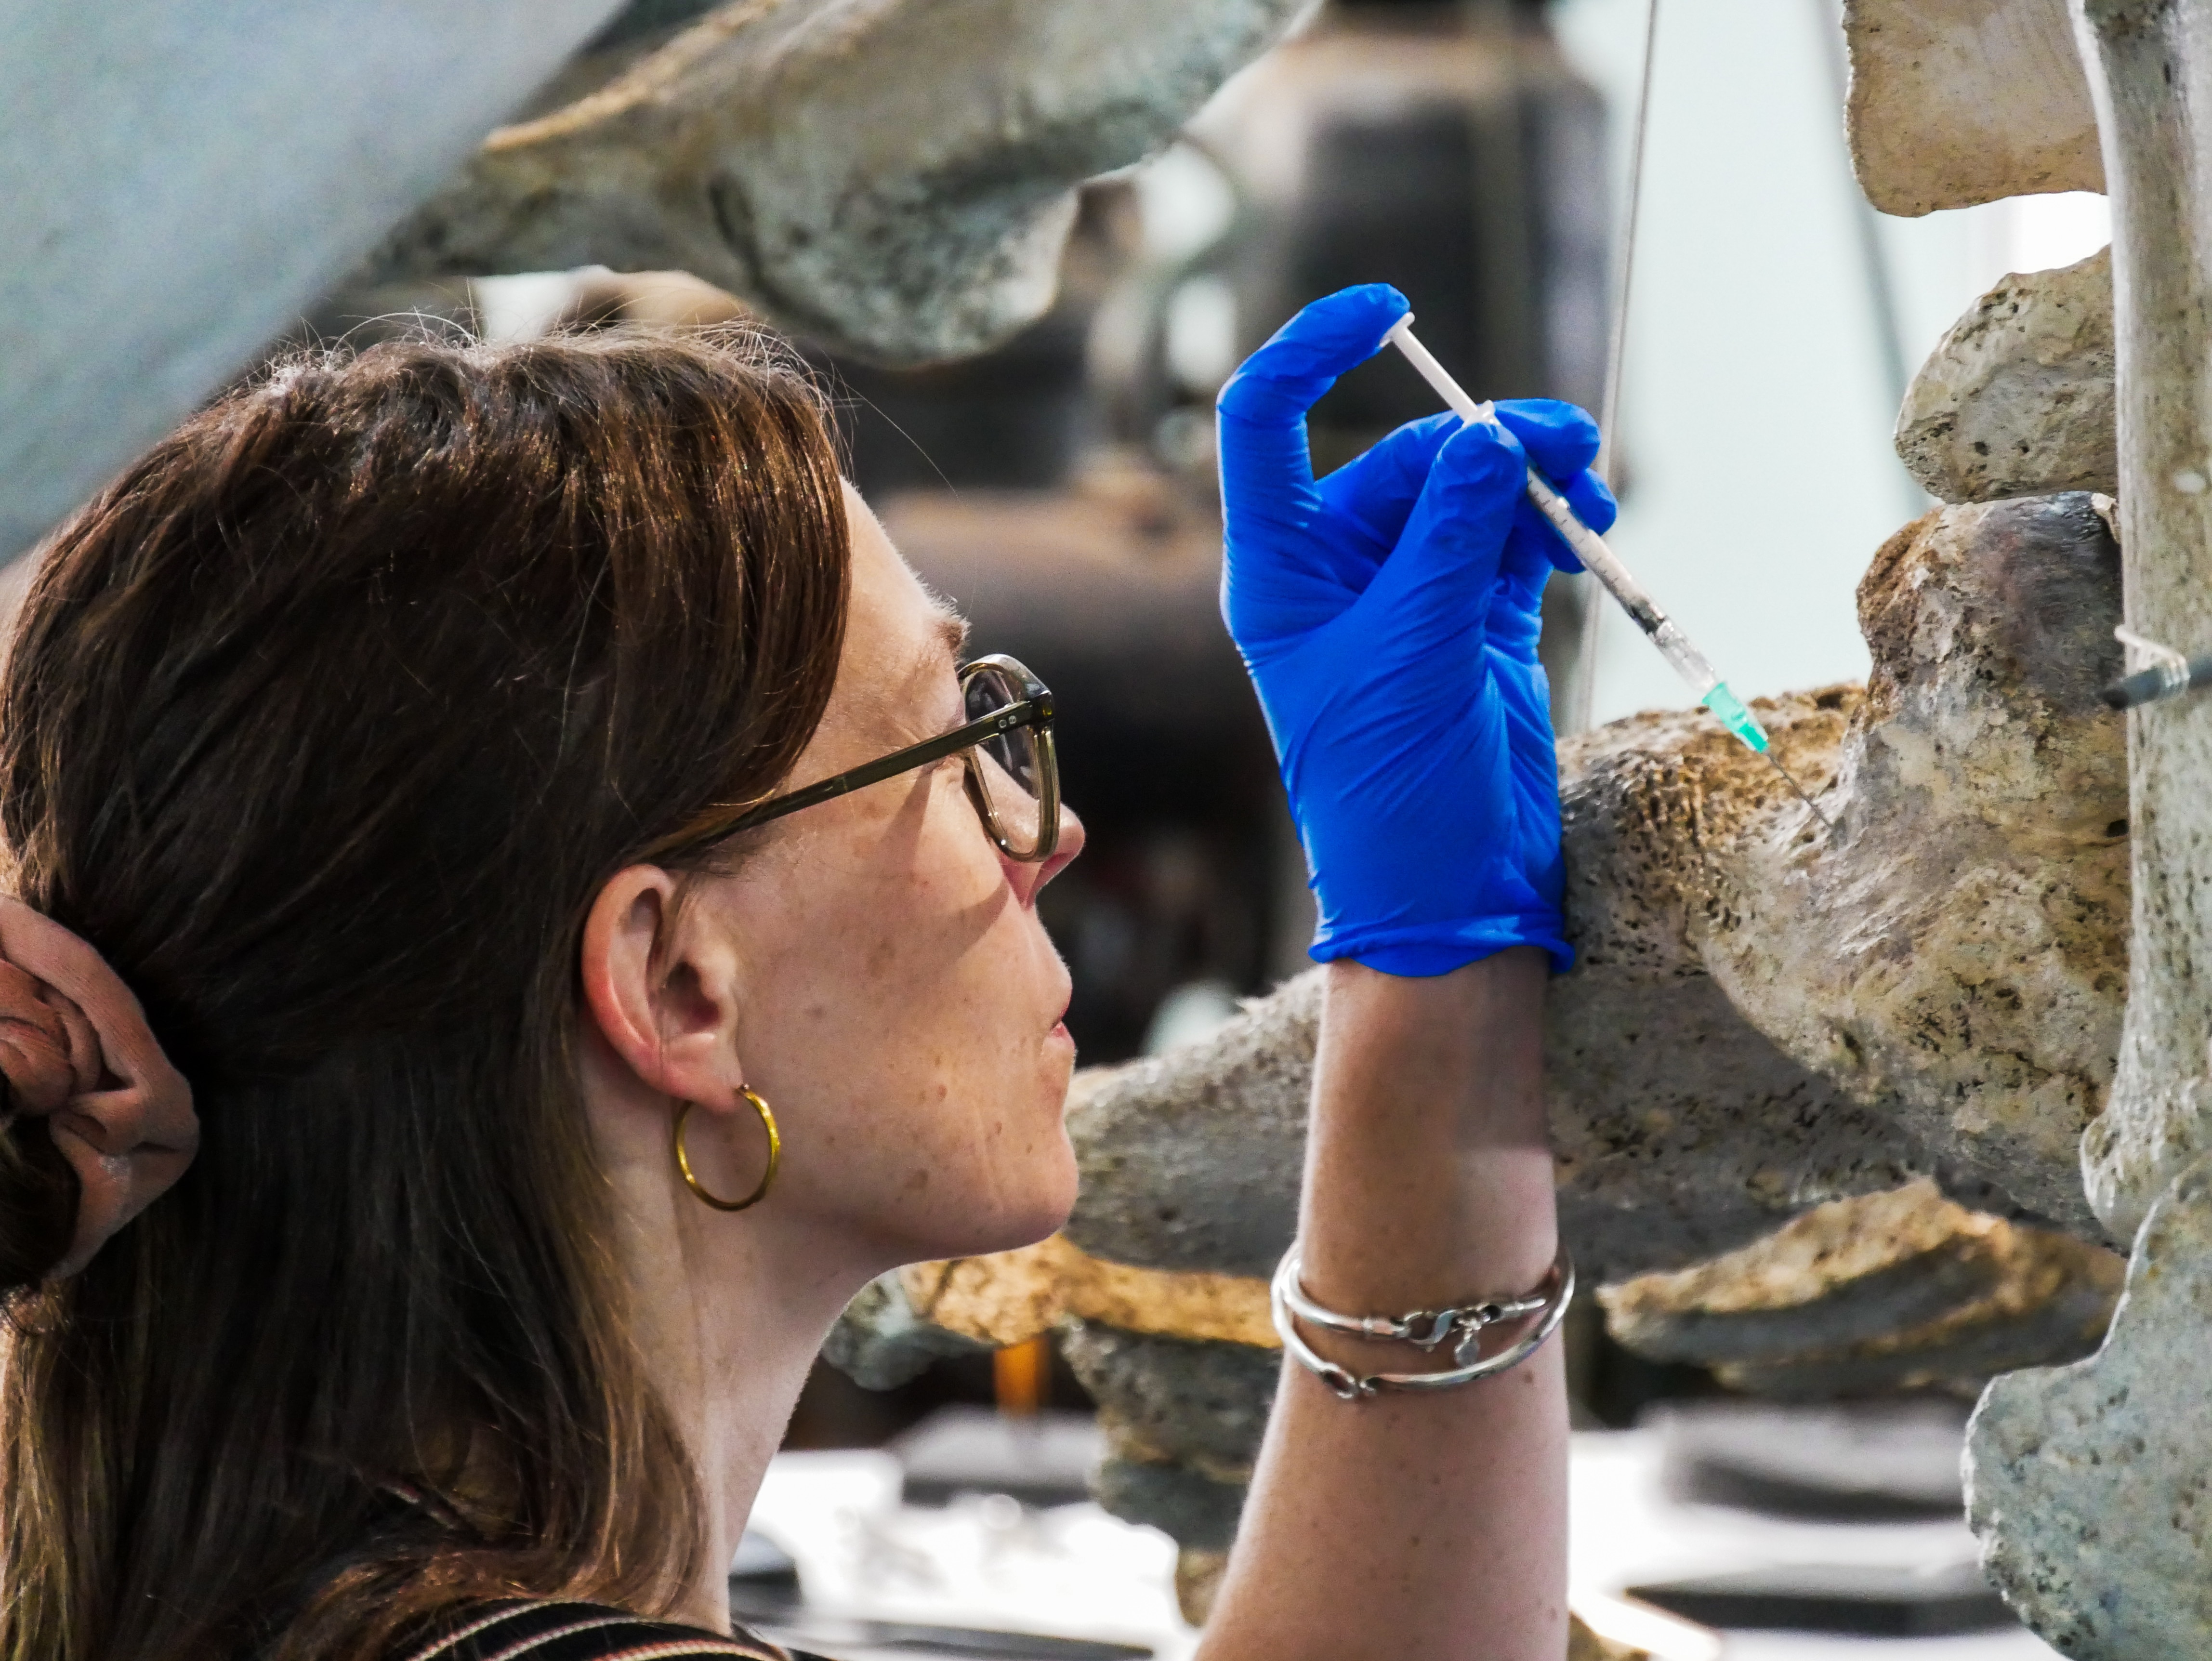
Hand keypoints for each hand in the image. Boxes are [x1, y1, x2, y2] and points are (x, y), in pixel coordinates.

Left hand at [1217, 284, 1615, 975]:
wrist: (1450, 892)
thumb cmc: (1395, 791)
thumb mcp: (1418, 650)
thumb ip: (1450, 537)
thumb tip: (1484, 437)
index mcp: (1279, 572)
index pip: (1264, 423)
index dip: (1309, 350)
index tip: (1385, 306)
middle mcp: (1337, 574)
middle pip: (1405, 459)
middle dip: (1484, 446)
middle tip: (1566, 455)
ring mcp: (1409, 596)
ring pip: (1467, 493)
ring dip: (1531, 480)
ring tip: (1591, 496)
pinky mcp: (1474, 621)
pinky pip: (1510, 538)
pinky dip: (1549, 525)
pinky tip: (1586, 539)